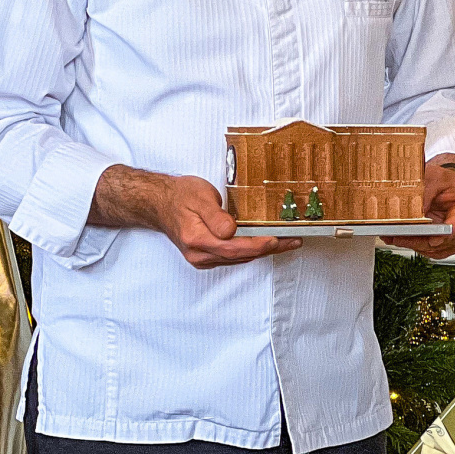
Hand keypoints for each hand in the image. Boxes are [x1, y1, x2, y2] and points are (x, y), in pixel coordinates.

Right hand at [89, 166, 301, 269]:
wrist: (160, 203)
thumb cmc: (179, 196)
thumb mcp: (198, 196)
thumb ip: (214, 215)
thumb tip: (231, 230)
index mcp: (197, 239)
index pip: (234, 247)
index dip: (258, 245)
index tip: (278, 240)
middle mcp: (200, 254)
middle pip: (241, 256)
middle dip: (269, 249)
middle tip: (294, 241)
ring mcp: (202, 258)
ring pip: (239, 258)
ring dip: (263, 251)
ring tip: (288, 242)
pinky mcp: (206, 256)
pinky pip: (234, 256)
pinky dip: (252, 250)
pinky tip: (266, 243)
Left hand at [384, 156, 454, 259]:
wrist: (444, 185)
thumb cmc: (444, 180)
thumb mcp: (435, 176)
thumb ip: (426, 192)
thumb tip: (416, 211)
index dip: (444, 235)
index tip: (432, 239)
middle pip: (444, 241)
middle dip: (419, 240)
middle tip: (398, 235)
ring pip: (435, 250)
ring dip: (413, 244)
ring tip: (393, 235)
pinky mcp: (444, 245)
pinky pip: (429, 251)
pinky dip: (414, 246)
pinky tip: (399, 238)